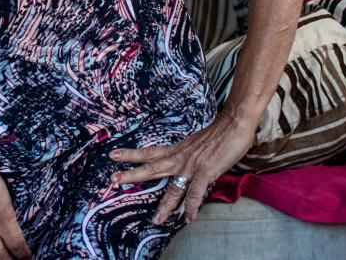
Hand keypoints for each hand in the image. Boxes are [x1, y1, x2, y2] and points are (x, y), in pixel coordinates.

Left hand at [108, 112, 255, 224]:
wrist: (233, 124)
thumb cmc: (218, 134)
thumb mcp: (196, 145)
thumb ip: (188, 156)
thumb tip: (185, 164)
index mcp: (177, 150)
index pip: (149, 152)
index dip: (131, 154)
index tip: (113, 154)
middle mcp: (180, 158)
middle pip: (151, 167)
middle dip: (132, 174)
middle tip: (113, 179)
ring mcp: (191, 166)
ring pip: (173, 188)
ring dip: (165, 205)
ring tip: (156, 220)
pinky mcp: (206, 171)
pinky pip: (196, 192)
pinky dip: (192, 206)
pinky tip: (188, 219)